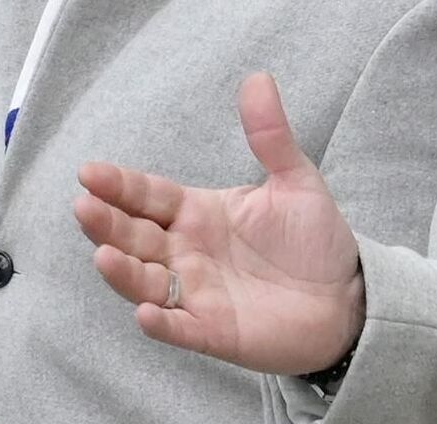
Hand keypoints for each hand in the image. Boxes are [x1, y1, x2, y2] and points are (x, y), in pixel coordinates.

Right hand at [74, 74, 364, 374]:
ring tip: (104, 255)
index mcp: (196, 213)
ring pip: (143, 281)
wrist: (351, 298)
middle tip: (85, 206)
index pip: (147, 195)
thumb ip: (272, 137)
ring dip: (122, 271)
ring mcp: (195, 293)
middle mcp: (185, 252)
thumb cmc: (316, 242)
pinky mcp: (214, 332)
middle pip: (132, 236)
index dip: (119, 185)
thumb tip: (259, 79)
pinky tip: (147, 314)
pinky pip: (179, 329)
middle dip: (106, 222)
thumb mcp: (296, 183)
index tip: (90, 173)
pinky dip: (161, 323)